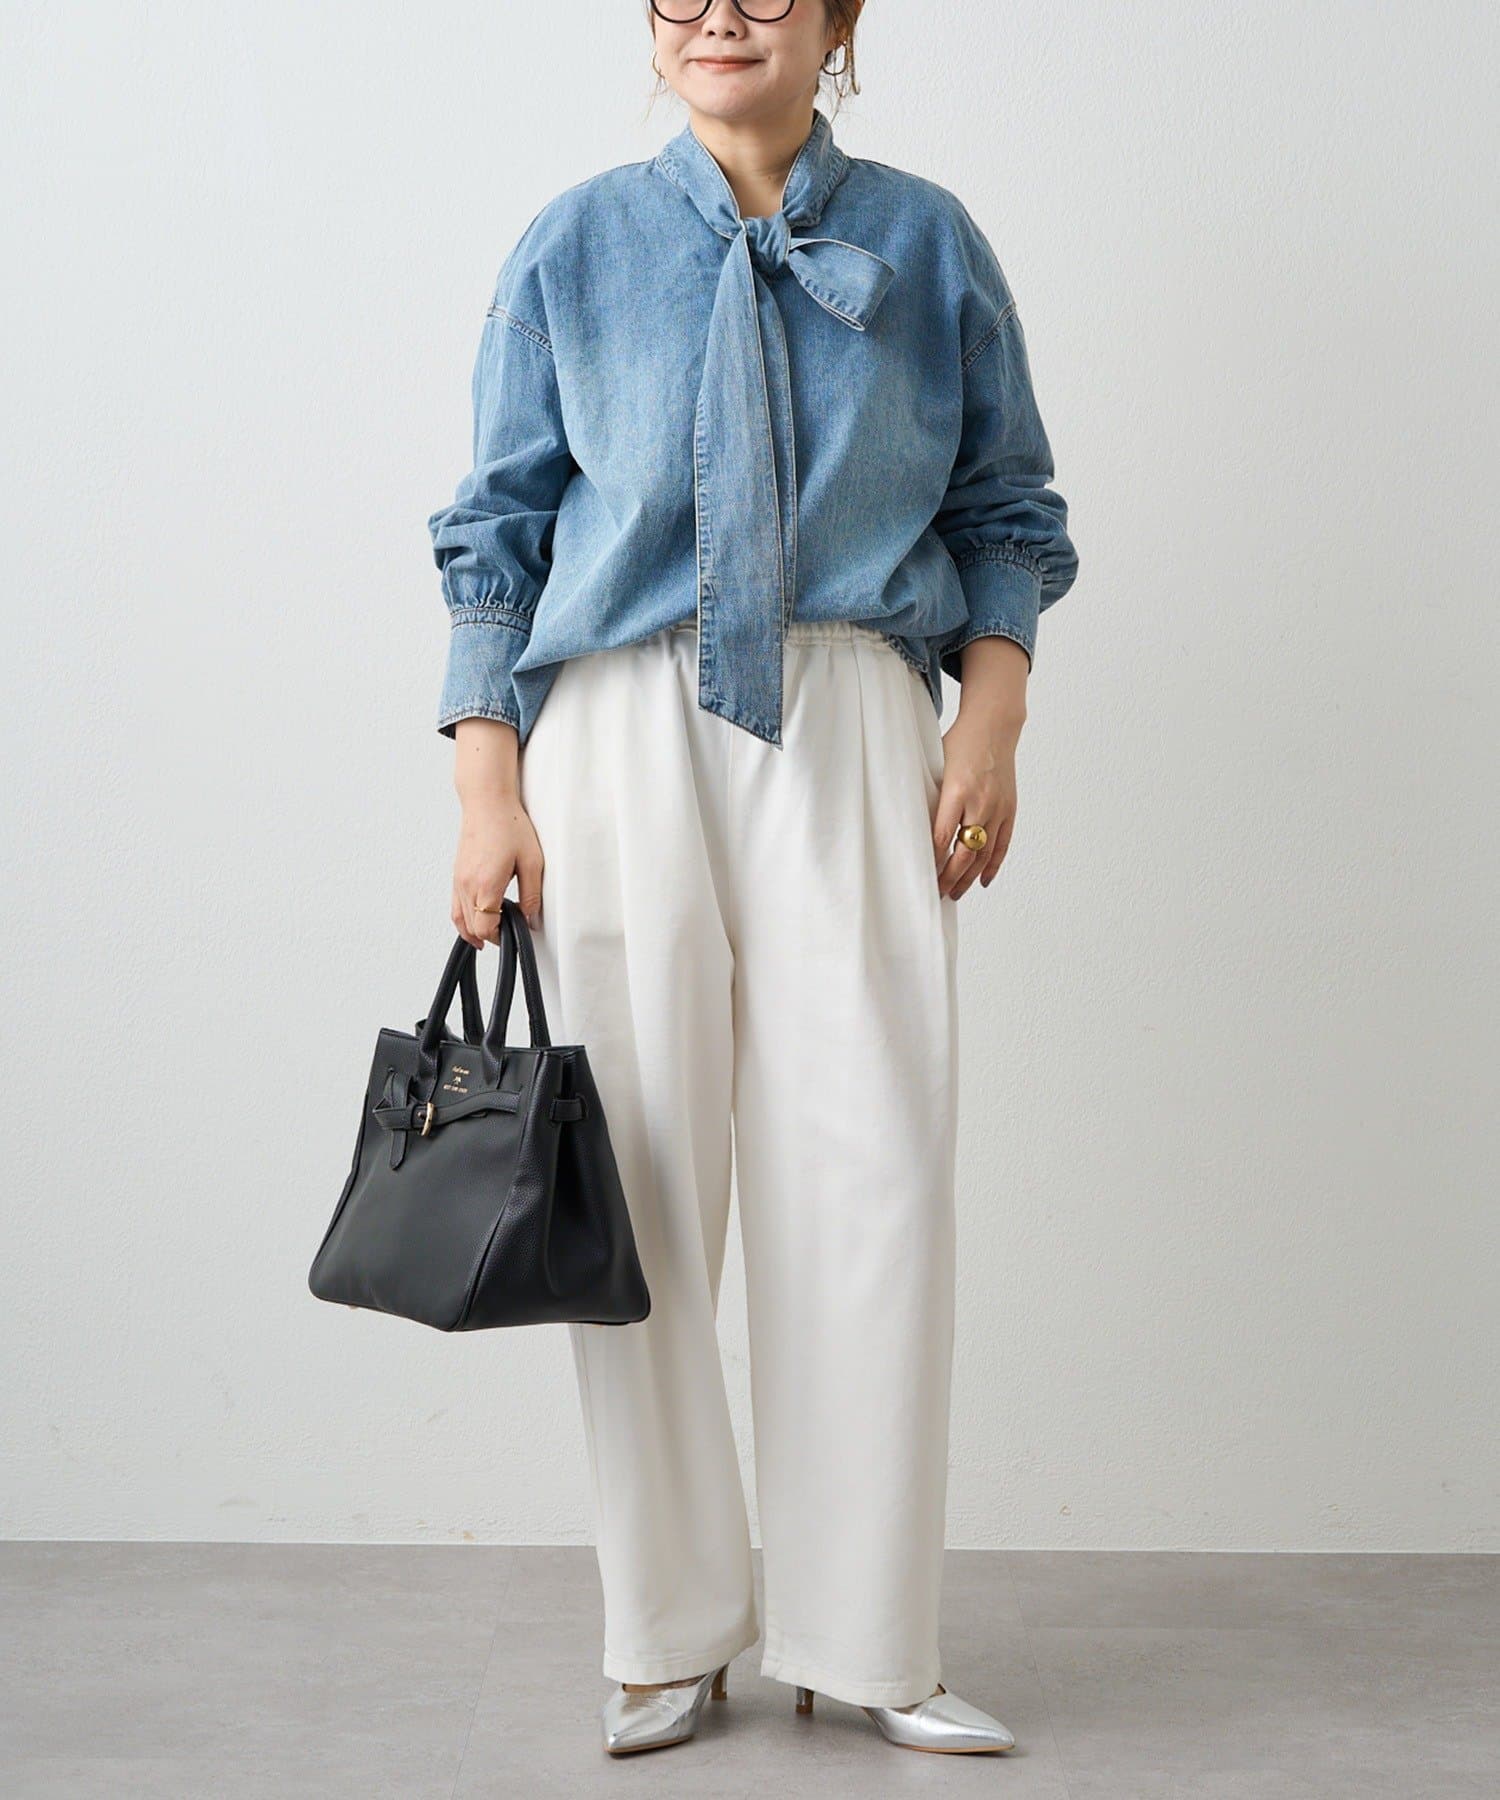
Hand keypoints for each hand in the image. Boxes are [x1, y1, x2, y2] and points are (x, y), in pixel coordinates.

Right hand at [449, 719, 544, 946]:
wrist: (487, 802)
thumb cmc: (509, 826)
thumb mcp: (532, 862)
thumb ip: (531, 894)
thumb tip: (529, 917)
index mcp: (485, 885)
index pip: (485, 928)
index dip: (500, 939)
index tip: (514, 934)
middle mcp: (466, 885)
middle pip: (471, 928)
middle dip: (490, 937)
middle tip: (509, 933)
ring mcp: (458, 880)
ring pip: (459, 919)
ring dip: (474, 931)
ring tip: (491, 936)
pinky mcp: (456, 874)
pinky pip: (455, 906)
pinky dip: (464, 919)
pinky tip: (477, 919)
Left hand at [932, 637, 1027, 900]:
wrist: (994, 726)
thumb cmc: (960, 743)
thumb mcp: (936, 767)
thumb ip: (930, 797)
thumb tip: (912, 826)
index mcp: (958, 790)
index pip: (942, 836)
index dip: (932, 860)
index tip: (921, 876)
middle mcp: (981, 802)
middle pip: (964, 852)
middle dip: (949, 877)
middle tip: (936, 892)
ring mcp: (998, 808)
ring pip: (984, 854)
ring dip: (969, 877)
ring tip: (954, 893)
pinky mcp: (1010, 809)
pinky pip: (1003, 844)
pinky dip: (993, 865)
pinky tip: (983, 881)